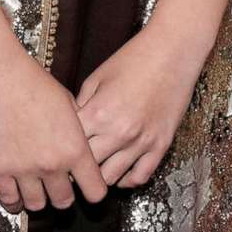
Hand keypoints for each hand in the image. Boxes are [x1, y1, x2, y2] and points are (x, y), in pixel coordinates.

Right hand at [0, 46, 106, 214]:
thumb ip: (77, 131)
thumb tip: (80, 145)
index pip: (95, 191)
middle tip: (58, 187)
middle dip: (63, 196)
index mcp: (75, 149)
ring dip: (39, 199)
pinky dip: (14, 202)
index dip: (93, 191)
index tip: (87, 187)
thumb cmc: (34, 82)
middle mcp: (52, 165)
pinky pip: (9, 200)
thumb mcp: (68, 105)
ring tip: (36, 189)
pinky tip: (16, 196)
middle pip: (64, 202)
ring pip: (37, 205)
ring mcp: (24, 170)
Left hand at [76, 16, 216, 188]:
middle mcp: (118, 132)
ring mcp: (141, 142)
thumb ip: (81, 105)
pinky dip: (126, 180)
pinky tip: (119, 172)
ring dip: (100, 176)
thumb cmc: (133, 59)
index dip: (61, 151)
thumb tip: (69, 127)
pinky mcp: (161, 145)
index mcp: (98, 113)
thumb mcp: (97, 77)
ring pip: (111, 179)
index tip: (59, 153)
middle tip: (74, 165)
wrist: (172, 52)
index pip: (70, 147)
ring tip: (95, 170)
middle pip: (88, 168)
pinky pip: (140, 176)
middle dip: (77, 167)